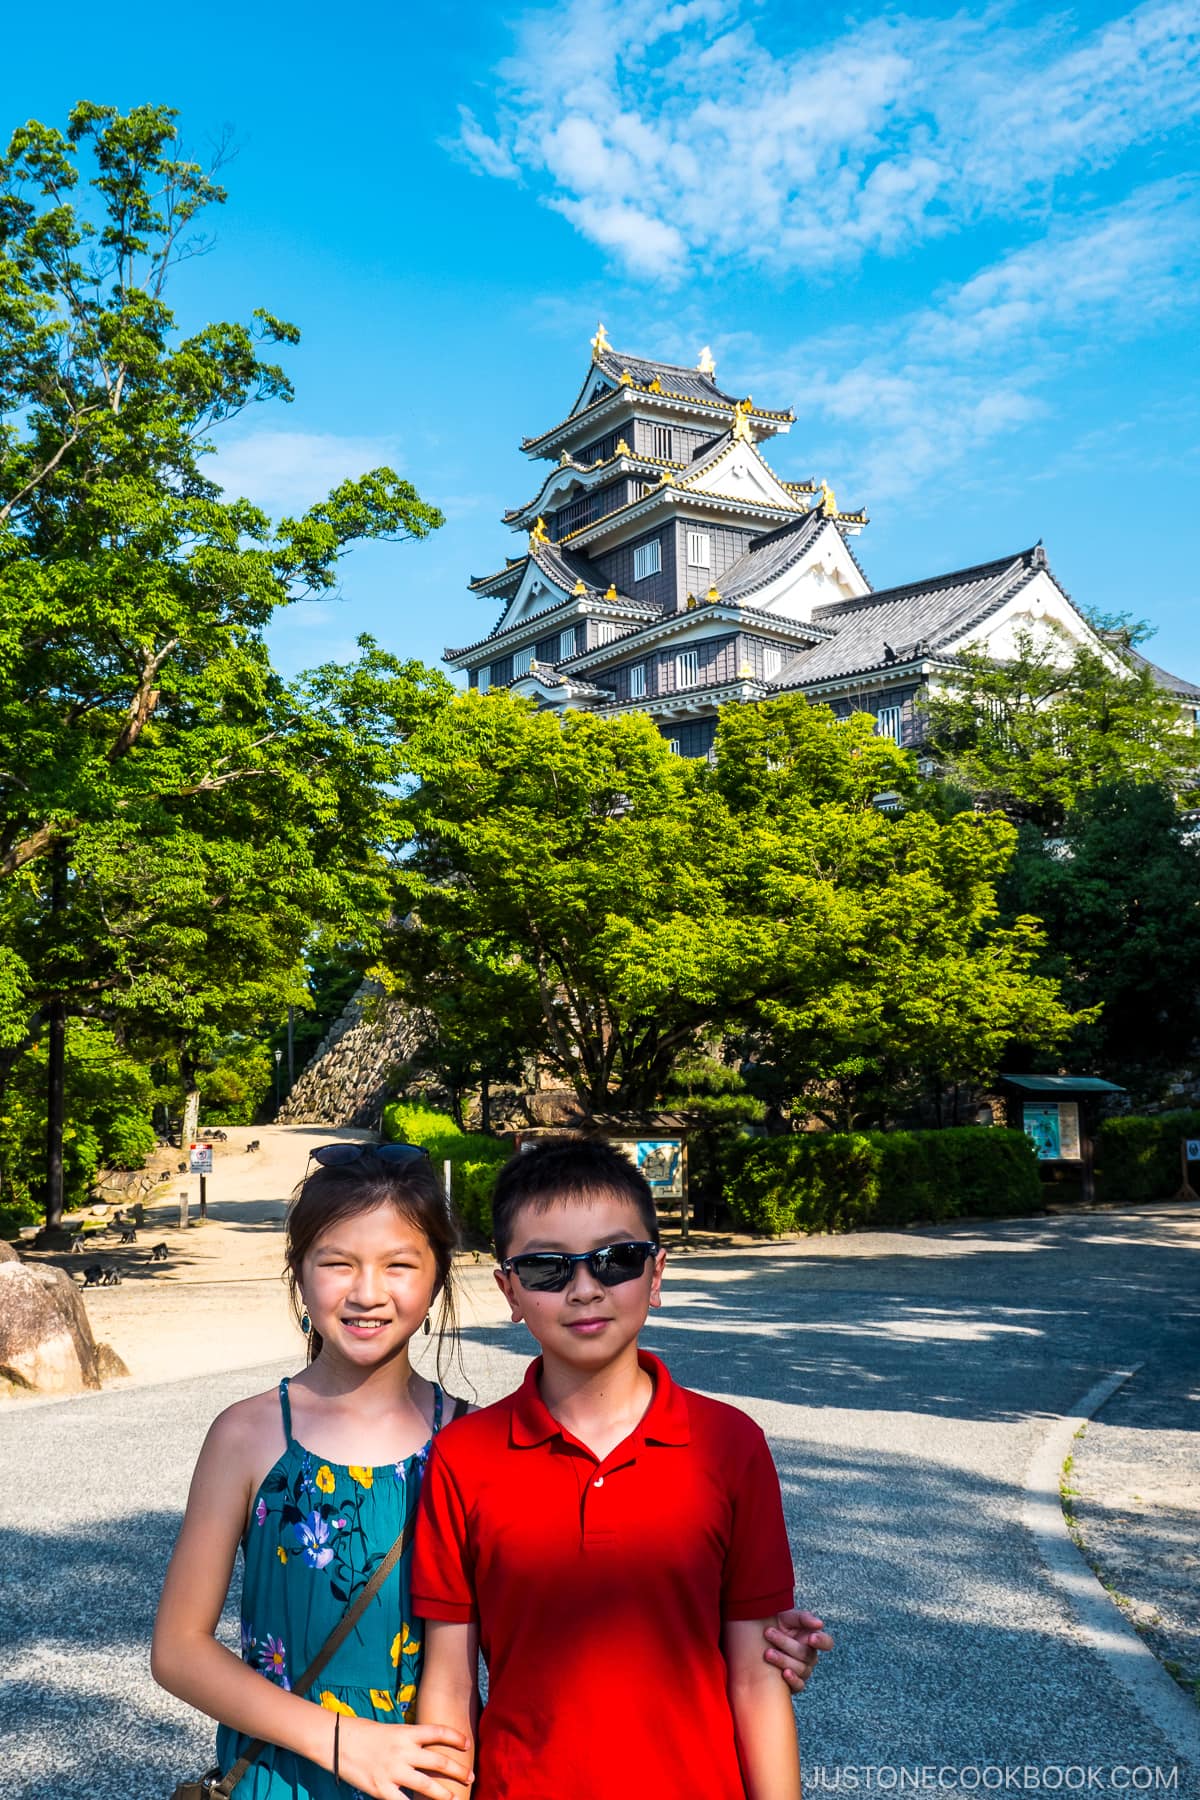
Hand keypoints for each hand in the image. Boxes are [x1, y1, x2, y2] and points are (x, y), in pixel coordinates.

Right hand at [333, 1715, 473, 1799]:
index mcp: (406, 1732)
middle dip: (458, 1770)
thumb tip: (422, 1748)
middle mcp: (404, 1751)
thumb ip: (407, 1739)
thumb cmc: (362, 1732)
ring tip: (454, 1797)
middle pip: (439, 1761)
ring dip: (444, 1793)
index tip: (467, 1744)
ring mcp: (393, 1771)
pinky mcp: (381, 1789)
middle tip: (470, 1776)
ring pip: (427, 1785)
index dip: (456, 1738)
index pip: (438, 1732)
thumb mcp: (389, 1729)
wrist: (336, 1739)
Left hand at [764, 1607, 833, 1693]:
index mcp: (812, 1639)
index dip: (822, 1642)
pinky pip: (799, 1685)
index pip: (827, 1642)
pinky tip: (784, 1673)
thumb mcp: (788, 1617)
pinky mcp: (794, 1683)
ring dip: (783, 1660)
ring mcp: (803, 1670)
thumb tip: (820, 1624)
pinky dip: (793, 1679)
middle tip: (768, 1632)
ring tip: (767, 1652)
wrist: (755, 1637)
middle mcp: (810, 1656)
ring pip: (801, 1669)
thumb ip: (804, 1618)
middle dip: (786, 1643)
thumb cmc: (775, 1625)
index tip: (811, 1638)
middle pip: (807, 1655)